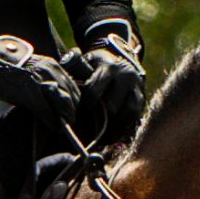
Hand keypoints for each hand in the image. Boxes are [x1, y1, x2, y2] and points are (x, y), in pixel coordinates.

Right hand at [0, 24, 81, 130]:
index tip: (71, 108)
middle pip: (72, 94)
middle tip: (69, 120)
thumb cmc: (5, 66)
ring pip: (64, 104)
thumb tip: (50, 90)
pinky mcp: (31, 94)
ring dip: (66, 117)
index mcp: (51, 65)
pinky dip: (53, 121)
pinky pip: (48, 111)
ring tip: (63, 125)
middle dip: (72, 110)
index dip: (74, 99)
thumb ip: (43, 75)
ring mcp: (41, 82)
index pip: (72, 84)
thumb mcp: (30, 67)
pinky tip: (54, 127)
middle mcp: (50, 72)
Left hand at [58, 22, 146, 147]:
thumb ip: (72, 72)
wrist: (118, 58)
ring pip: (126, 114)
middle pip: (112, 107)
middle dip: (98, 121)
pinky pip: (133, 119)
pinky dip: (122, 129)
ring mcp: (137, 88)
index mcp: (109, 67)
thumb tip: (57, 88)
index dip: (83, 106)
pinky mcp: (142, 99)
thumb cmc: (94, 65)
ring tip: (99, 139)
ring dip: (112, 129)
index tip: (74, 116)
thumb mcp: (83, 63)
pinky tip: (109, 137)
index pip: (94, 92)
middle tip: (84, 133)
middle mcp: (126, 77)